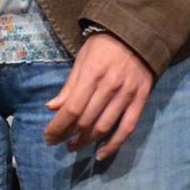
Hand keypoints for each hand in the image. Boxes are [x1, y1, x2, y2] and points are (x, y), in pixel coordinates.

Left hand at [42, 30, 156, 160]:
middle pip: (86, 121)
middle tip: (58, 142)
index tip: (48, 137)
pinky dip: (114, 145)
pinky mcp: (141, 100)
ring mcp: (127, 95)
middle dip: (68, 135)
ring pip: (104, 127)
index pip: (72, 109)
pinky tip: (101, 154)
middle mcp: (110, 86)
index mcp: (92, 74)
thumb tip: (52, 108)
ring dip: (86, 142)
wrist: (139, 35)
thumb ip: (69, 86)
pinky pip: (127, 128)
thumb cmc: (105, 45)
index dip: (58, 127)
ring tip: (74, 146)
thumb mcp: (82, 59)